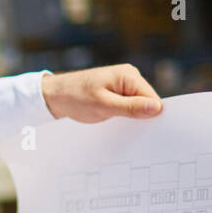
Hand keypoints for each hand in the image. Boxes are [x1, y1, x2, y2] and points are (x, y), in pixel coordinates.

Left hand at [41, 64, 161, 121]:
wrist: (54, 96)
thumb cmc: (75, 97)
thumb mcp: (104, 105)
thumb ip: (130, 107)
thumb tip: (157, 108)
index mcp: (129, 75)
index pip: (153, 98)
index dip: (154, 115)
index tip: (152, 133)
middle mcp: (128, 78)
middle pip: (147, 102)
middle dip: (143, 118)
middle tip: (139, 136)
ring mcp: (122, 86)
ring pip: (137, 106)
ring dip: (133, 119)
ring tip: (126, 130)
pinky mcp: (115, 94)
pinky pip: (127, 107)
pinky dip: (125, 117)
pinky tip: (119, 126)